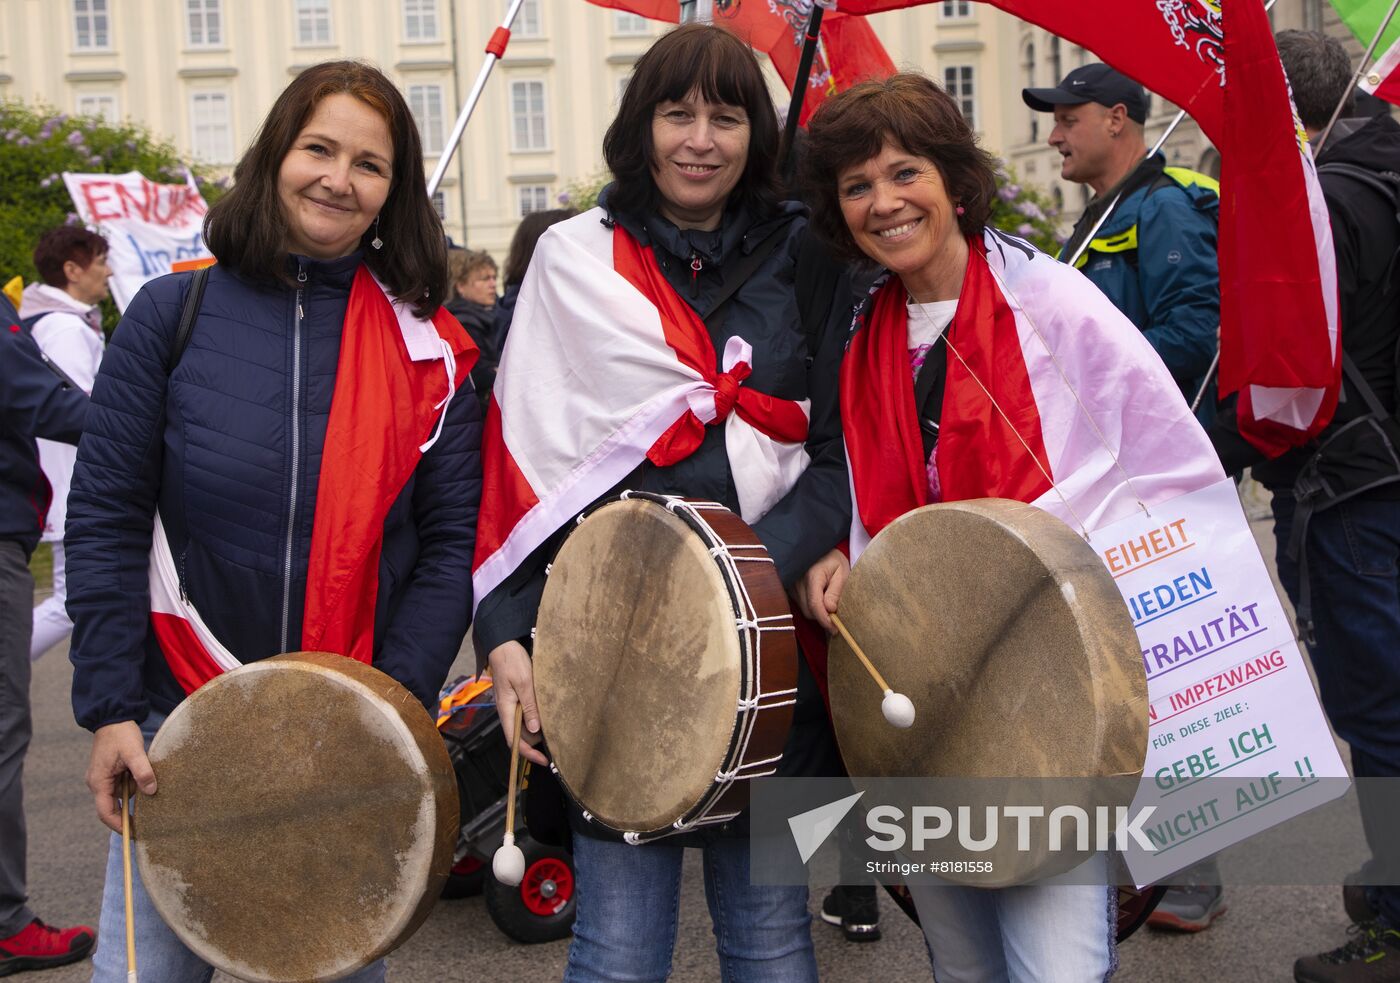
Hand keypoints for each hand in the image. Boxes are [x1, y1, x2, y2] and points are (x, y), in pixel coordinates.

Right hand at [87, 721, 155, 832]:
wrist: (113, 717)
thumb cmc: (121, 734)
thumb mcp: (134, 752)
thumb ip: (142, 772)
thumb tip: (151, 792)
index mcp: (99, 781)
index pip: (106, 812)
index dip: (119, 825)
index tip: (134, 833)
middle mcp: (97, 783)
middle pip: (112, 807)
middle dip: (128, 812)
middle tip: (149, 819)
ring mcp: (103, 778)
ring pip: (120, 795)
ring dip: (134, 793)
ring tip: (150, 786)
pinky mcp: (110, 772)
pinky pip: (122, 785)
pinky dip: (133, 784)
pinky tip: (144, 777)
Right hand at [488, 640, 547, 765]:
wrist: (503, 644)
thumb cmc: (512, 661)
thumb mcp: (524, 682)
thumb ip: (529, 706)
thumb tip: (534, 730)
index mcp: (506, 710)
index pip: (514, 741)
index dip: (528, 754)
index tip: (544, 761)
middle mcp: (507, 711)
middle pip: (519, 737)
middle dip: (535, 746)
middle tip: (556, 748)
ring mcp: (511, 705)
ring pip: (523, 727)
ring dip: (536, 733)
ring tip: (556, 734)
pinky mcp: (516, 699)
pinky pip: (525, 715)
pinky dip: (536, 720)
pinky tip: (548, 718)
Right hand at [793, 549, 849, 634]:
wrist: (817, 548)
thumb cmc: (833, 560)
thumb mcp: (841, 572)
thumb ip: (836, 591)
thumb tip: (830, 610)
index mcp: (813, 576)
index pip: (815, 604)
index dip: (825, 619)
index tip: (835, 628)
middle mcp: (798, 582)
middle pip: (809, 611)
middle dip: (823, 618)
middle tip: (837, 617)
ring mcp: (792, 586)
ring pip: (805, 610)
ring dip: (817, 613)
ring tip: (829, 605)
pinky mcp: (790, 590)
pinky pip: (801, 605)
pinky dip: (811, 608)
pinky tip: (820, 601)